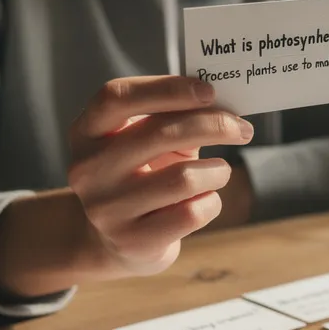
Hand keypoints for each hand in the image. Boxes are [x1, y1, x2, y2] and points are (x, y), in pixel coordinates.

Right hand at [67, 75, 252, 275]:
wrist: (119, 241)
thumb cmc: (143, 176)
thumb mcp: (147, 142)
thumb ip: (173, 118)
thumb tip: (223, 105)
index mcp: (87, 132)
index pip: (117, 96)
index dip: (167, 88)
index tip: (209, 91)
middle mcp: (88, 169)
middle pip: (160, 133)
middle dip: (214, 126)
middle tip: (242, 129)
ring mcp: (107, 208)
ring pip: (184, 178)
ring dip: (218, 170)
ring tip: (221, 171)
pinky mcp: (133, 241)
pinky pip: (192, 213)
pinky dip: (211, 202)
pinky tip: (206, 200)